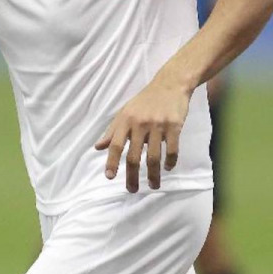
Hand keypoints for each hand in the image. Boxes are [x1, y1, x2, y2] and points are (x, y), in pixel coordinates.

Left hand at [95, 75, 191, 192]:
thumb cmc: (145, 100)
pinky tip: (168, 168)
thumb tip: (98, 147)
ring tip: (153, 185)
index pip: (115, 145)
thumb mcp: (125, 112)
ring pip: (153, 157)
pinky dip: (170, 162)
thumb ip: (112, 131)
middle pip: (134, 156)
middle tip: (132, 190)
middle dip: (132, 176)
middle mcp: (140, 124)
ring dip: (153, 174)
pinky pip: (171, 149)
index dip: (111, 162)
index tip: (110, 177)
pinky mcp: (174, 126)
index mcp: (125, 120)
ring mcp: (158, 125)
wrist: (170, 84)